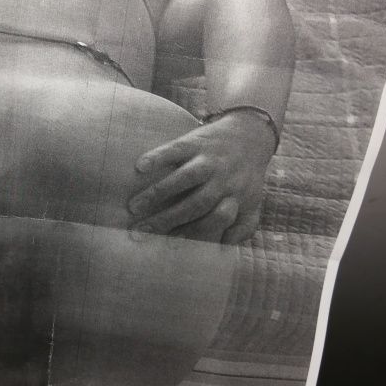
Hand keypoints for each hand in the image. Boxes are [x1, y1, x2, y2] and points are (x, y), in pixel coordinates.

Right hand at [128, 111, 274, 242]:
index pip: (210, 224)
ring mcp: (209, 160)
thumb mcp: (251, 207)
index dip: (190, 235)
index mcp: (234, 201)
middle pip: (194, 205)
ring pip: (185, 178)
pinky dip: (159, 156)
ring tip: (134, 206)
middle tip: (139, 230)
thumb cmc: (245, 179)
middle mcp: (222, 182)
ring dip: (158, 192)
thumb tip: (221, 249)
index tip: (167, 246)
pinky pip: (176, 149)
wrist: (251, 135)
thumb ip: (240, 230)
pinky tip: (140, 167)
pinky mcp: (196, 141)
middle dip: (166, 219)